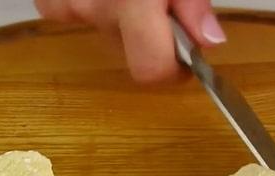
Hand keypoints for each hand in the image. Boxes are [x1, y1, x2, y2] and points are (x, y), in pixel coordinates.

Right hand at [34, 0, 225, 82]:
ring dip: (120, 14)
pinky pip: (72, 11)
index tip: (186, 54)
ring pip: (105, 30)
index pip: (150, 69)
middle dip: (150, 31)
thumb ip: (192, 0)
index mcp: (131, 2)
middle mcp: (94, 7)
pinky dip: (91, 0)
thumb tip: (207, 40)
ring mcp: (66, 2)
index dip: (172, 70)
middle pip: (129, 48)